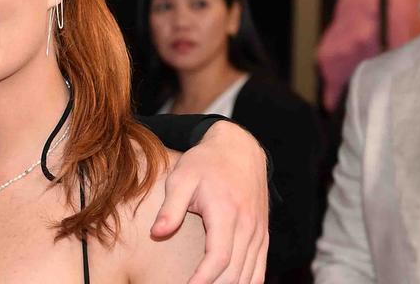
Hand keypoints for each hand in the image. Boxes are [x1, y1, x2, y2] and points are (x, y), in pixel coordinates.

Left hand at [152, 120, 268, 283]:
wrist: (239, 149)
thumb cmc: (204, 163)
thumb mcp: (181, 178)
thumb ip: (170, 207)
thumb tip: (157, 233)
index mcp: (226, 212)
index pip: (219, 257)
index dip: (203, 279)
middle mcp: (248, 225)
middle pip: (236, 272)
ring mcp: (259, 231)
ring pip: (251, 274)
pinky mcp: (263, 234)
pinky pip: (260, 267)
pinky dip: (247, 282)